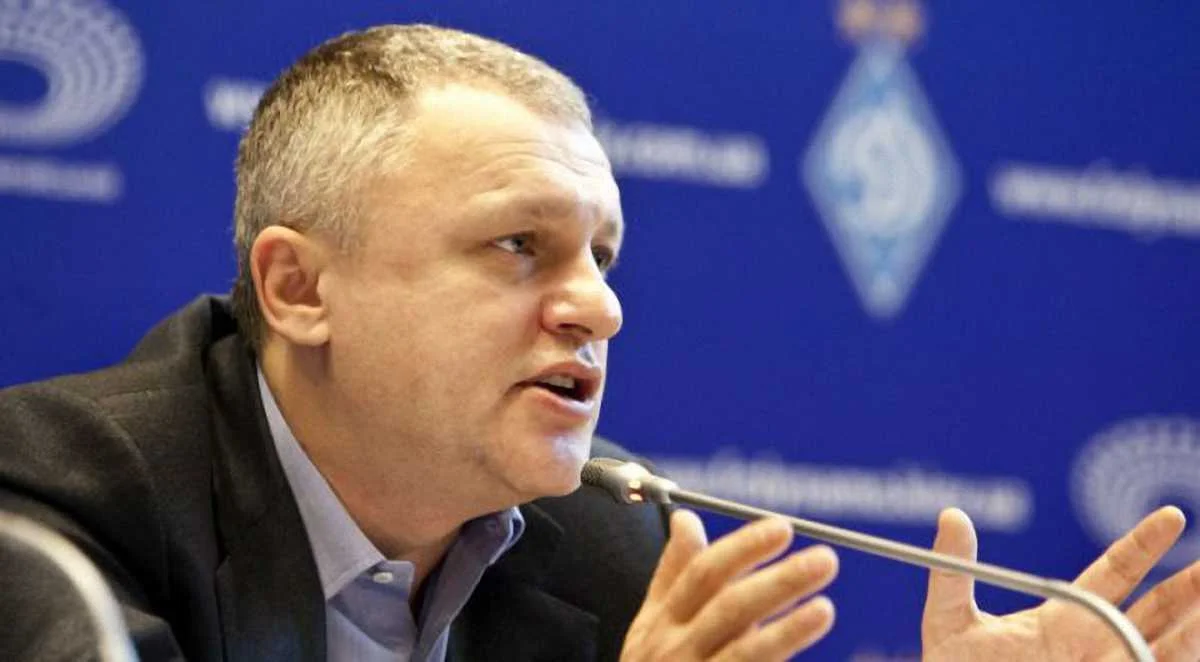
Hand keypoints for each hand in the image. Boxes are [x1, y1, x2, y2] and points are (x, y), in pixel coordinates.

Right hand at [621, 510, 837, 661]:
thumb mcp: (652, 621)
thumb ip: (673, 571)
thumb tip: (685, 519)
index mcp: (663, 619)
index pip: (704, 573)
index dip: (744, 548)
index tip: (783, 528)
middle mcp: (676, 649)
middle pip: (731, 608)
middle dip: (780, 582)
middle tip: (825, 560)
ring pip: (747, 653)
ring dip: (788, 630)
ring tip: (824, 608)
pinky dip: (780, 658)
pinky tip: (806, 646)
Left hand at [922, 506, 1199, 660]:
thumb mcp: (949, 619)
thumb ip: (954, 569)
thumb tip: (952, 513)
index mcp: (1065, 618)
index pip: (1116, 572)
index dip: (1145, 544)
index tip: (1171, 515)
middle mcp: (1097, 645)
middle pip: (1159, 609)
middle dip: (1191, 587)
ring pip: (1169, 648)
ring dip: (1194, 628)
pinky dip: (1177, 657)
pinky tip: (1189, 646)